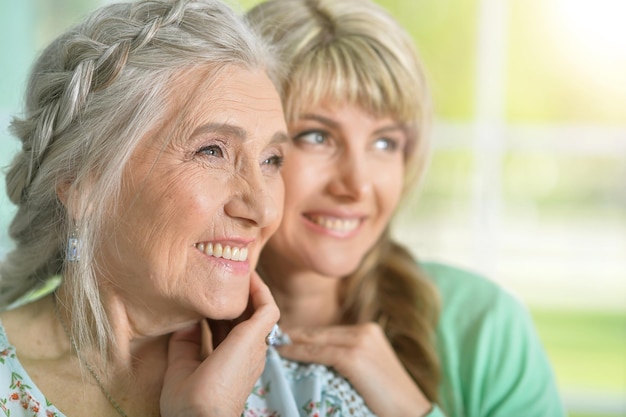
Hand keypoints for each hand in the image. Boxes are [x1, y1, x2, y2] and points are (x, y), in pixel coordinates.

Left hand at [160, 272, 278, 416]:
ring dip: (248, 288)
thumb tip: (184, 320)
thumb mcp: (181, 366)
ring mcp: (255, 344)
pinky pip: (266, 306)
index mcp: (234, 359)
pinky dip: (259, 290)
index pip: (231, 326)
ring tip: (235, 266)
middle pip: (245, 314)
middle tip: (221, 271)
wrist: (199, 416)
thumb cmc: (190, 404)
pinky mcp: (256, 337)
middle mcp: (248, 351)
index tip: (207, 290)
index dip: (221, 307)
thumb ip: (185, 342)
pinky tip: (245, 276)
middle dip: (234, 294)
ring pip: (259, 308)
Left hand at [276, 323, 431, 416]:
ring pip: (315, 339)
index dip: (304, 334)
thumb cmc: (389, 397)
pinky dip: (297, 352)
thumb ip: (347, 357)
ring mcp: (359, 342)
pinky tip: (283, 353)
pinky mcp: (353, 357)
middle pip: (319, 331)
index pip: (328, 331)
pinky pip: (317, 352)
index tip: (283, 335)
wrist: (410, 411)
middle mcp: (364, 331)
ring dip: (292, 341)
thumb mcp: (368, 370)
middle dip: (294, 334)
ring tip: (272, 343)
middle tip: (270, 336)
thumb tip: (315, 357)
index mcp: (369, 331)